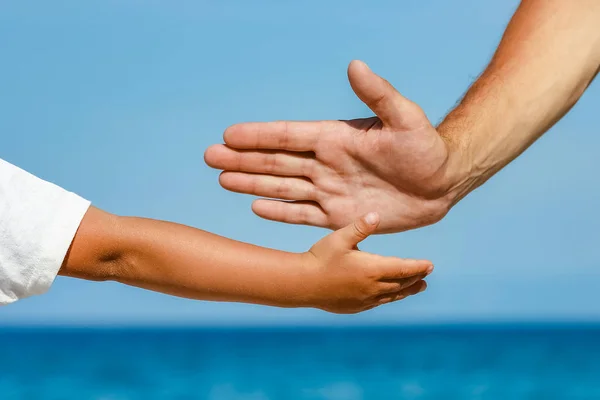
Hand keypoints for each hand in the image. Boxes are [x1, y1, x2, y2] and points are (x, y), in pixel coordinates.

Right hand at [205, 60, 464, 232]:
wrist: (441, 183)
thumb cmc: (426, 148)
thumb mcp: (406, 118)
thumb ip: (378, 95)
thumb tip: (355, 65)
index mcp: (335, 138)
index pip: (288, 135)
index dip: (258, 135)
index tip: (228, 134)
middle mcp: (326, 163)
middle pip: (276, 161)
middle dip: (243, 159)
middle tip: (209, 156)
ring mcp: (330, 190)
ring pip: (282, 187)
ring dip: (252, 183)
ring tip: (223, 180)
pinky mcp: (339, 216)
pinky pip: (303, 214)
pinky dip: (280, 212)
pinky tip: (256, 207)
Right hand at [300, 212, 431, 313]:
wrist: (303, 284)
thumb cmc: (320, 257)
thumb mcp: (340, 238)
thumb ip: (360, 227)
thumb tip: (376, 215)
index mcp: (372, 269)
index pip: (403, 268)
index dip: (418, 266)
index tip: (430, 265)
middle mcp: (373, 287)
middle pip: (401, 283)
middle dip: (415, 277)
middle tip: (427, 273)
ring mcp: (365, 299)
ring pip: (393, 295)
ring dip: (407, 290)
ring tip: (418, 287)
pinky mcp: (356, 307)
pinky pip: (379, 302)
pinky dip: (390, 297)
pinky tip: (390, 295)